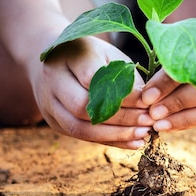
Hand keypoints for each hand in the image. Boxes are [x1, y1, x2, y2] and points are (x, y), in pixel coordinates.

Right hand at [30, 36, 153, 148]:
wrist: (54, 60)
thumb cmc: (91, 54)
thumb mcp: (110, 54)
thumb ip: (126, 75)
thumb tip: (147, 102)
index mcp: (67, 55)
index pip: (92, 78)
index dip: (122, 93)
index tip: (148, 101)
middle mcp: (52, 80)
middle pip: (82, 107)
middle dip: (120, 118)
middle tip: (148, 122)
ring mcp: (48, 103)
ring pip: (80, 128)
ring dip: (115, 135)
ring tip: (143, 134)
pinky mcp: (53, 122)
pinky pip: (82, 137)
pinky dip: (110, 141)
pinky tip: (133, 142)